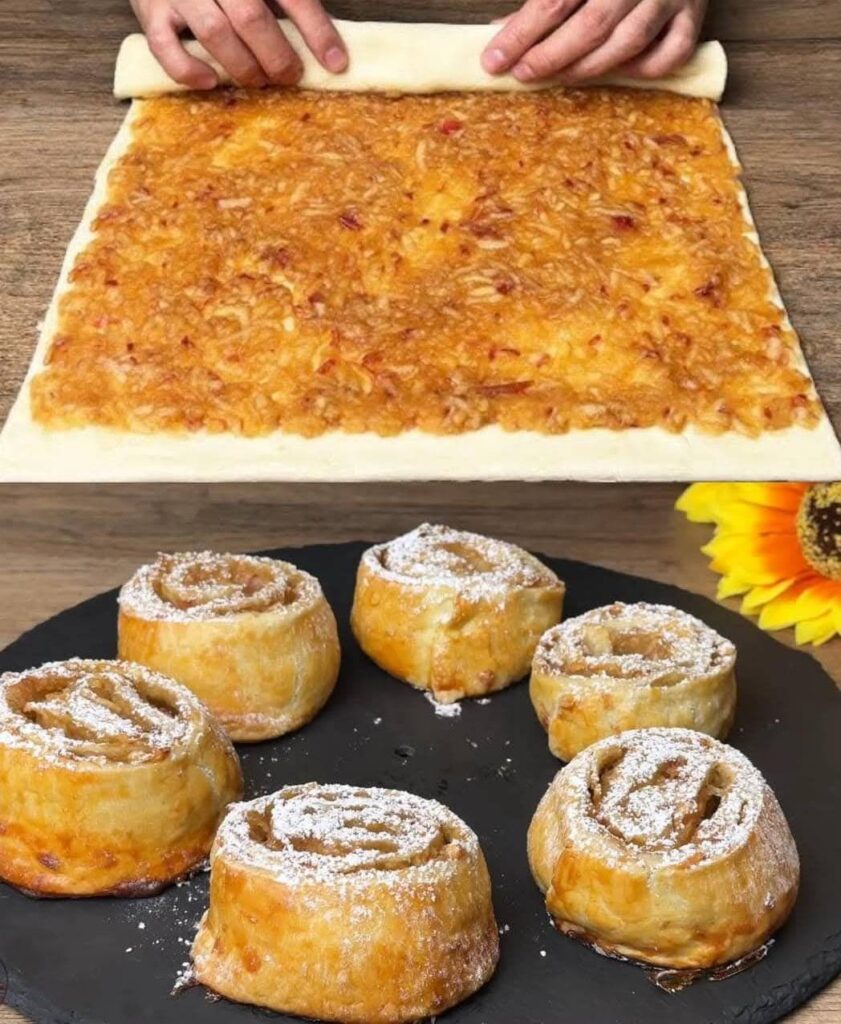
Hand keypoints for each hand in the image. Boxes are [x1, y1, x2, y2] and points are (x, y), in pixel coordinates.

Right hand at [130, 0, 346, 89]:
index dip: (318, 32)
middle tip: (289, 75)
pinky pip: (165, 46)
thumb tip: (332, 50)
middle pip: (252, 18)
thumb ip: (290, 3)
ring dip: (242, 66)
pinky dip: (188, 70)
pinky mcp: (149, 9)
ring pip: (215, 33)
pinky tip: (211, 81)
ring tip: (258, 80)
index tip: (337, 64)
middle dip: (277, 56)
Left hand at [482, 0, 706, 82]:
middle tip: (523, 74)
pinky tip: (617, 72)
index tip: (494, 60)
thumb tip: (502, 29)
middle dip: (551, 57)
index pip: (554, 1)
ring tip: (559, 78)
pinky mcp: (694, 13)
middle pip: (590, 27)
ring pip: (627, 44)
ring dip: (587, 69)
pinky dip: (643, 69)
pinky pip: (671, 54)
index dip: (520, 34)